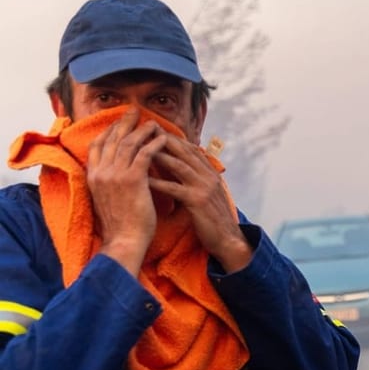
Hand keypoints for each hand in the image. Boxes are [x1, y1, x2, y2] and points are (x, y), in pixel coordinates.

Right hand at [87, 107, 166, 274]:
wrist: (124, 240)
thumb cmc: (120, 224)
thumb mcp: (107, 198)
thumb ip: (109, 182)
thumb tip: (117, 172)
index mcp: (93, 177)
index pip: (97, 146)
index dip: (109, 131)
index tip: (119, 122)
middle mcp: (101, 172)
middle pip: (112, 139)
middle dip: (124, 123)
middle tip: (135, 111)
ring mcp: (115, 175)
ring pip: (128, 143)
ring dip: (141, 130)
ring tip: (153, 122)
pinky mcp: (132, 180)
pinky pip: (144, 154)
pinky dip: (153, 144)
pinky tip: (162, 138)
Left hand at [147, 132, 252, 271]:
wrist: (228, 239)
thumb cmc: (214, 219)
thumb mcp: (207, 194)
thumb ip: (196, 180)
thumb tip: (180, 169)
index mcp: (210, 173)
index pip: (190, 149)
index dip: (172, 138)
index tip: (154, 130)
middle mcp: (209, 176)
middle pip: (184, 151)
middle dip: (163, 139)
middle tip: (144, 130)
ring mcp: (204, 188)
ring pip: (179, 165)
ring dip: (159, 155)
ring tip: (139, 148)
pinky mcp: (197, 201)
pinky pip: (174, 188)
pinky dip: (158, 182)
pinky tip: (143, 179)